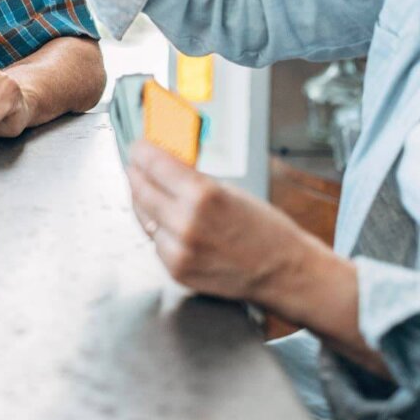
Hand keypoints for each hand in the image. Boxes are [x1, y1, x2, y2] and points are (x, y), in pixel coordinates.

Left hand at [126, 141, 325, 303]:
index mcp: (203, 195)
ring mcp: (179, 250)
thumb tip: (164, 164)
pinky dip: (158, 229)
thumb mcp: (230, 190)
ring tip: (148, 190)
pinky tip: (166, 221)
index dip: (142, 151)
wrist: (283, 272)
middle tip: (136, 165)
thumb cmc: (265, 230)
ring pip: (143, 216)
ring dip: (143, 201)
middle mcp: (186, 223)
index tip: (138, 147)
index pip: (155, 163)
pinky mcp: (177, 270)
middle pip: (141, 189)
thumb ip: (192, 179)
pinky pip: (155, 241)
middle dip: (136, 173)